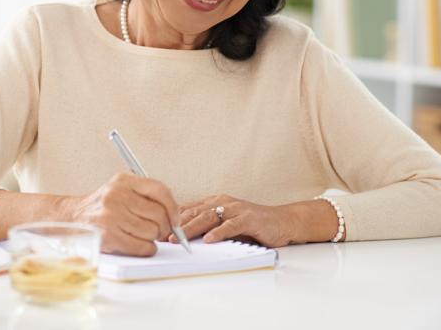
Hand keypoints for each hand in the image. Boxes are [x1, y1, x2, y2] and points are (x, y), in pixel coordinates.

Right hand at [63, 173, 179, 256]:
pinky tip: (139, 245)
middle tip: (158, 230)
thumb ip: (146, 196)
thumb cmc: (104, 206)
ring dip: (152, 238)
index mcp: (123, 181)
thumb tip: (175, 217)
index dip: (173, 207)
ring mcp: (110, 216)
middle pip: (159, 214)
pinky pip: (141, 247)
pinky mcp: (108, 236)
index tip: (175, 218)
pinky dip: (146, 249)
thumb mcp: (121, 189)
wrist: (73, 217)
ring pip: (151, 232)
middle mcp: (116, 195)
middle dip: (164, 226)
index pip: (160, 190)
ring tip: (143, 235)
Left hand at [170, 194, 296, 247]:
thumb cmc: (253, 225)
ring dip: (192, 228)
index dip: (173, 219)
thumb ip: (208, 227)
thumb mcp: (226, 224)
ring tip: (180, 238)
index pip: (189, 209)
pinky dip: (219, 232)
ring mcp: (236, 208)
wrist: (283, 221)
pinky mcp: (249, 218)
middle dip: (177, 225)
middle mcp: (223, 202)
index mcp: (215, 202)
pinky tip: (209, 239)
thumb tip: (183, 238)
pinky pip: (231, 225)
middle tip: (163, 236)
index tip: (158, 230)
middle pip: (195, 212)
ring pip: (209, 216)